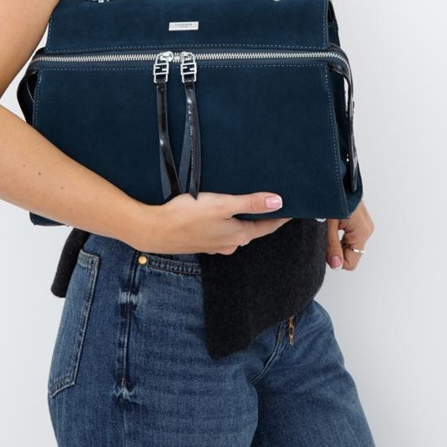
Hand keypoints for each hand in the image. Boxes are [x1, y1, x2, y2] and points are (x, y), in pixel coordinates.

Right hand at [132, 191, 292, 255]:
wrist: (154, 230)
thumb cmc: (186, 216)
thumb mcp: (222, 205)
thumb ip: (251, 202)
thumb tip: (278, 201)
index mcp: (238, 235)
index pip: (267, 226)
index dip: (280, 216)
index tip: (293, 208)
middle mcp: (229, 244)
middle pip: (252, 228)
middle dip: (261, 216)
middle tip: (270, 201)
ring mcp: (214, 245)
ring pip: (234, 230)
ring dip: (241, 219)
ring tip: (245, 203)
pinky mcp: (201, 241)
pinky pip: (219, 231)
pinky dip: (224, 222)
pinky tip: (218, 213)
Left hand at [326, 200, 374, 271]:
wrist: (337, 178)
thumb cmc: (334, 196)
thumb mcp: (329, 223)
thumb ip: (332, 246)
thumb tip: (336, 265)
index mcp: (362, 232)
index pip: (351, 262)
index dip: (336, 259)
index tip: (326, 246)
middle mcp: (366, 230)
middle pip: (351, 254)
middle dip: (336, 249)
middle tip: (326, 233)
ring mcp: (365, 225)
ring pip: (350, 246)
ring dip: (338, 241)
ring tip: (329, 226)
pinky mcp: (360, 221)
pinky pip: (350, 237)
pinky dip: (340, 235)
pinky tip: (333, 224)